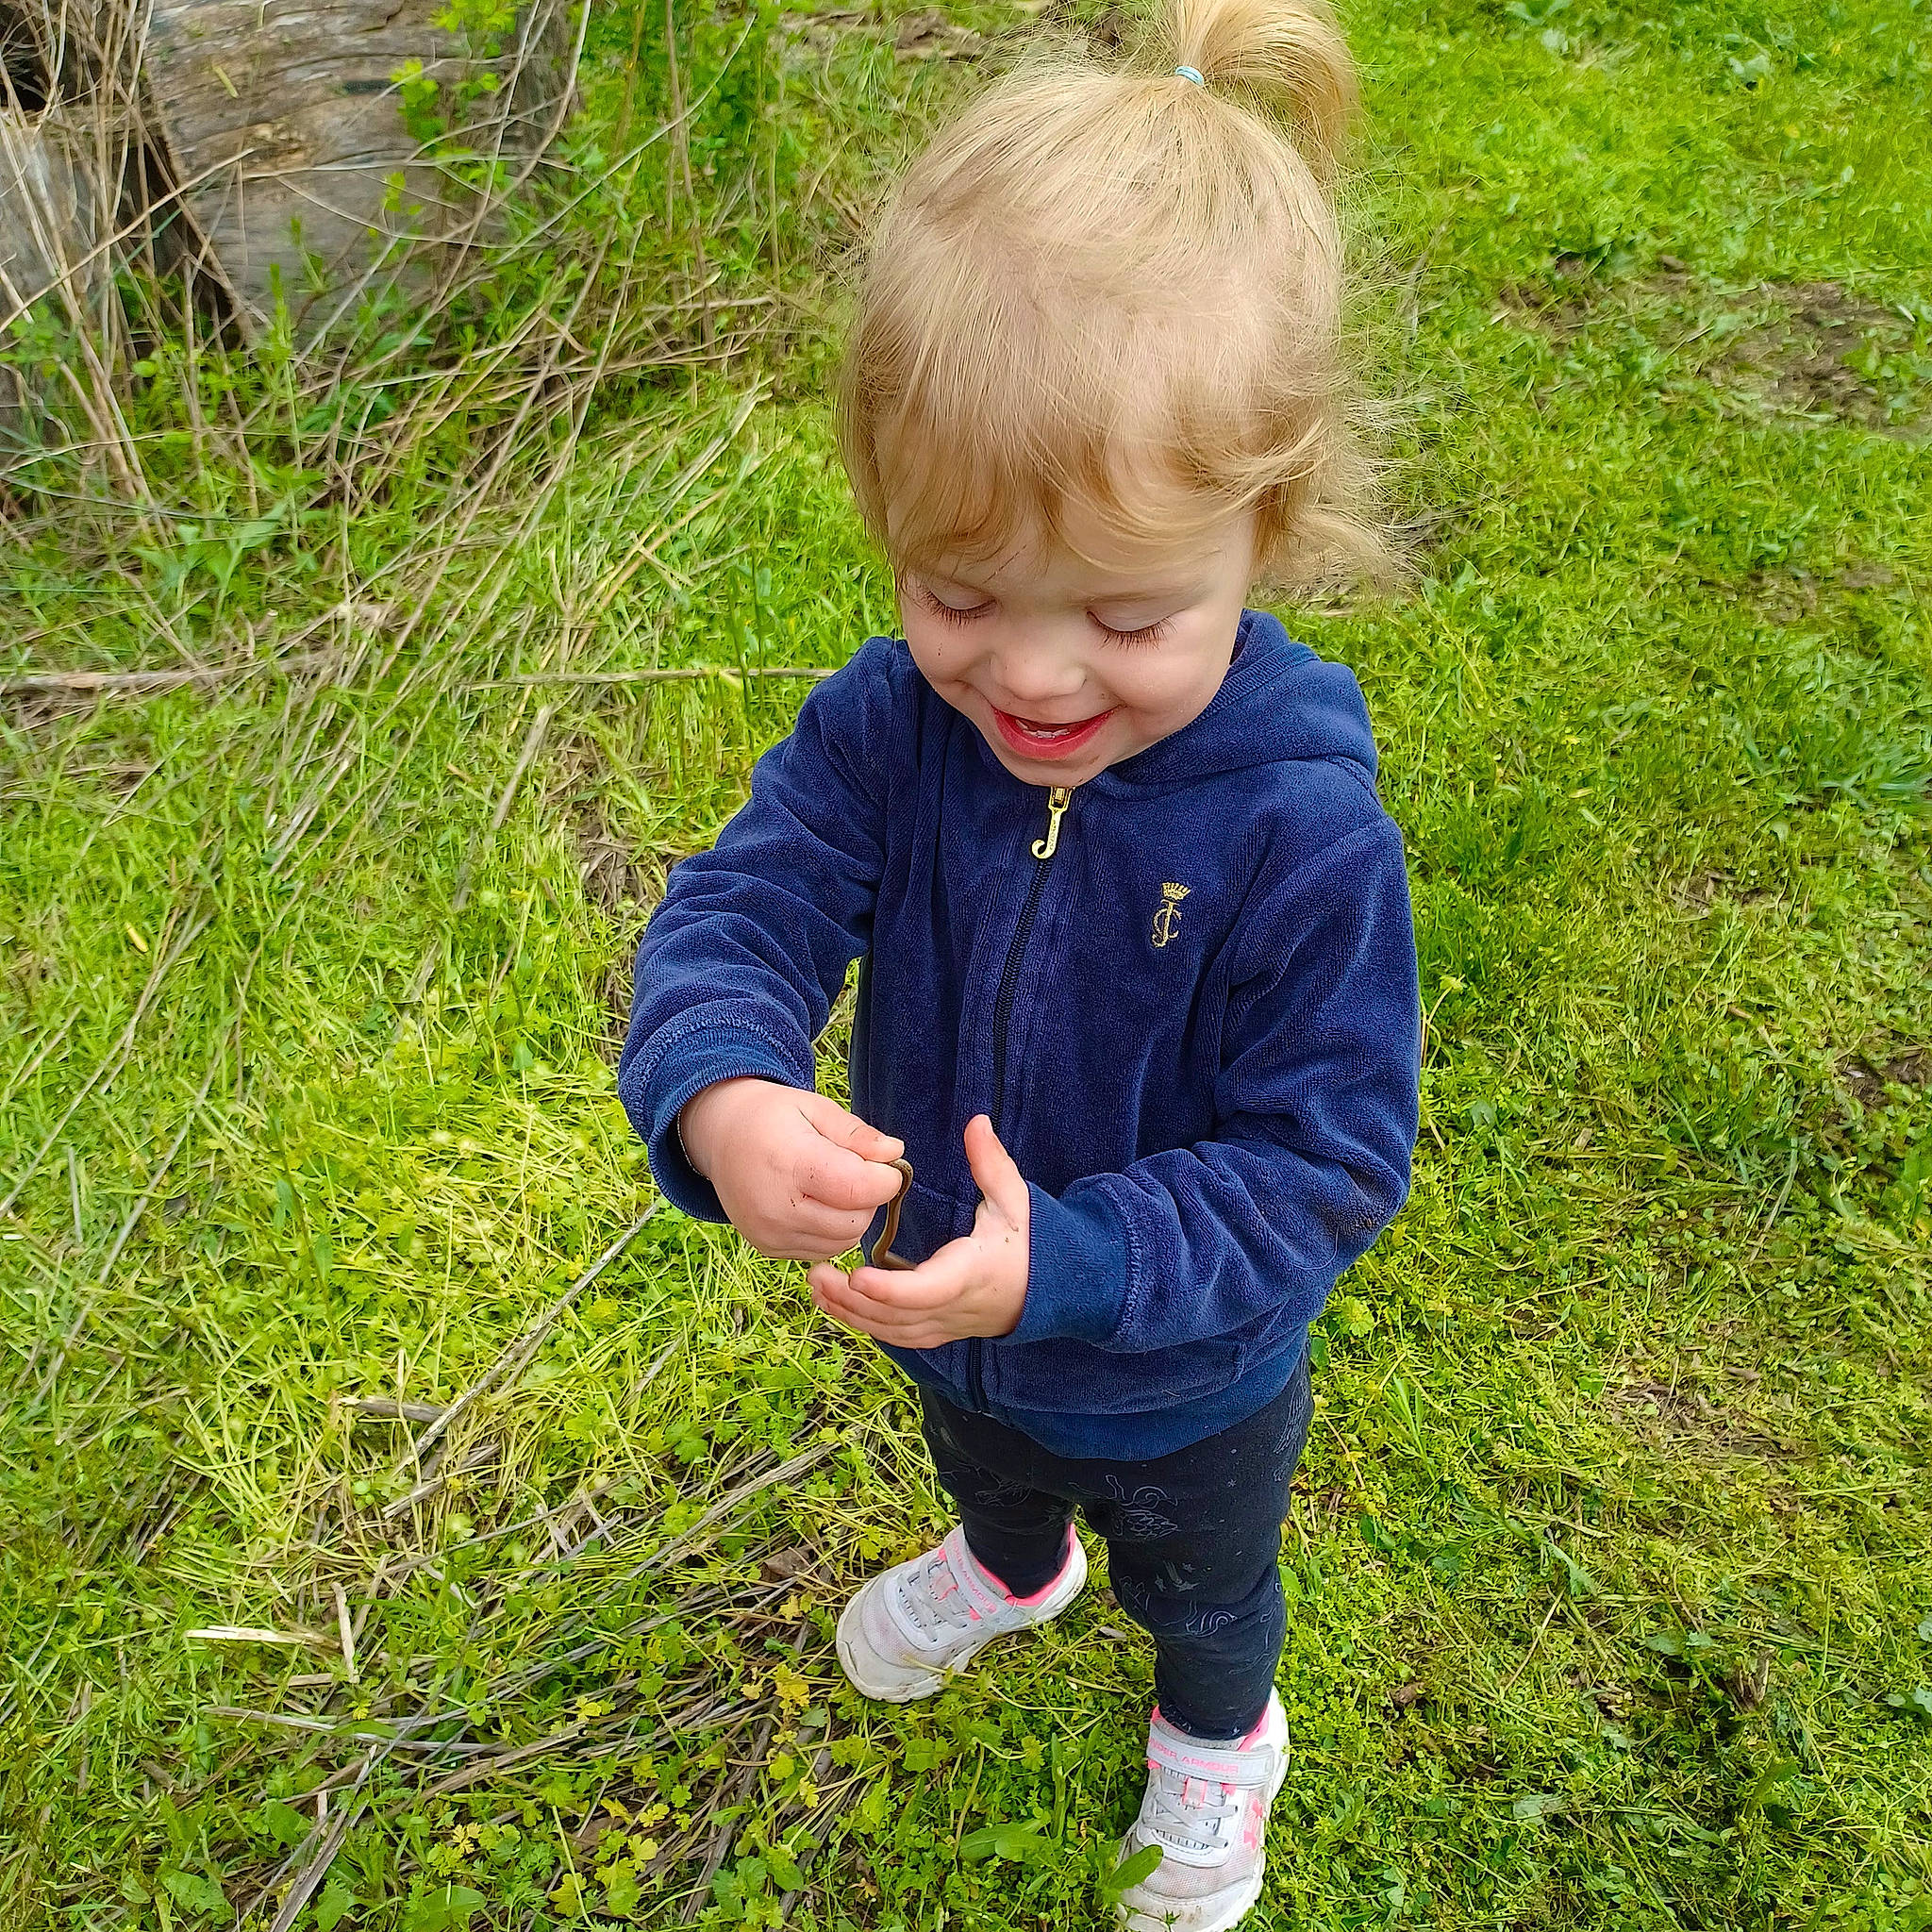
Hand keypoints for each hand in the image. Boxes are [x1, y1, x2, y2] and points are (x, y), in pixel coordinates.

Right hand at [679, 1078, 905, 1262]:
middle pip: (855, 1221)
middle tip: (857, 1171)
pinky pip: (823, 1250)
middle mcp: (775, 1208)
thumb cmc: (772, 1117)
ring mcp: (769, 1234)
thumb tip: (894, 1154)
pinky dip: (832, 1231)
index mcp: (789, 1163)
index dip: (884, 1179)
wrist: (721, 1136)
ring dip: (852, 1217)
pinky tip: (817, 1204)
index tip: (887, 1164)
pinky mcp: (769, 1248)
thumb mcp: (816, 1108)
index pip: (857, 1189)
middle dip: (869, 1198)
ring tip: (834, 1186)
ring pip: (843, 1241)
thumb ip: (857, 1135)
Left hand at [808, 1114, 1028, 1347]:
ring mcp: (946, 1325)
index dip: (888, 1290)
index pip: (925, 1292)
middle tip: (816, 1273)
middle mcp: (954, 1307)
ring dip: (851, 1314)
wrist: (1053, 1291)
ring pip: (892, 1331)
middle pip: (896, 1317)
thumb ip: (992, 1162)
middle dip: (852, 1301)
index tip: (855, 1274)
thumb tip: (976, 1121)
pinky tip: (837, 1305)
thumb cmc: (1032, 1242)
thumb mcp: (1015, 1199)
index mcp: (970, 1274)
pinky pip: (897, 1336)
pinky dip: (866, 1323)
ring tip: (816, 1286)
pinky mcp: (939, 1332)